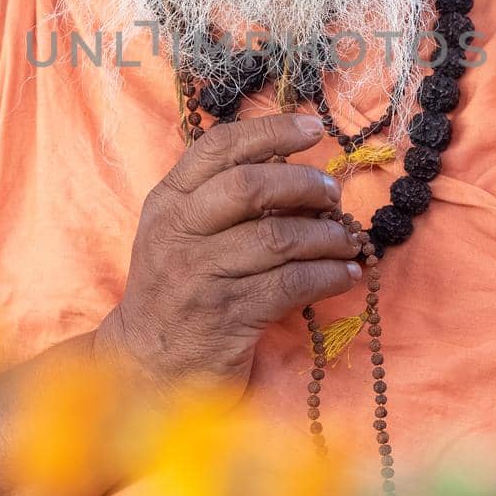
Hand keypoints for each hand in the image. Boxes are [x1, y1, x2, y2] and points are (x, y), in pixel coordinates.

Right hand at [108, 113, 361, 403]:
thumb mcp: (179, 234)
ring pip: (279, 238)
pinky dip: (329, 276)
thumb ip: (219, 197)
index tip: (312, 129)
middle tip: (333, 194)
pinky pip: (292, 284)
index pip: (219, 148)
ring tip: (346, 241)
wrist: (149, 366)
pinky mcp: (229, 317)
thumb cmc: (176, 290)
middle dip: (304, 184)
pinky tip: (344, 275)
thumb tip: (293, 166)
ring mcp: (201, 276)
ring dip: (326, 236)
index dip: (270, 131)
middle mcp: (178, 233)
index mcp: (167, 202)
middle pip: (250, 188)